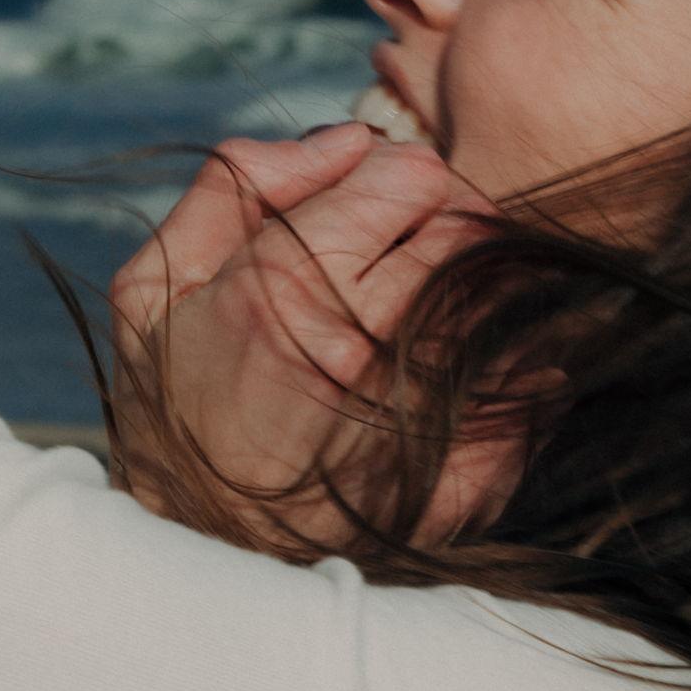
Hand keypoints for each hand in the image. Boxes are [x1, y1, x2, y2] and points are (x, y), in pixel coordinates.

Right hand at [108, 125, 520, 549]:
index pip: (413, 174)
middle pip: (470, 227)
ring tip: (435, 302)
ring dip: (484, 284)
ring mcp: (418, 408)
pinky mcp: (465, 469)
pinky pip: (534, 384)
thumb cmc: (171, 401)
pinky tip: (486, 366)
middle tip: (409, 246)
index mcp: (284, 283)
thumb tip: (346, 138)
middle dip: (448, 220)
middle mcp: (362, 341)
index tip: (375, 200)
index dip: (398, 173)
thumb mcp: (155, 280)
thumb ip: (238, 183)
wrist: (196, 551)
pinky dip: (525, 364)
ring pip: (504, 296)